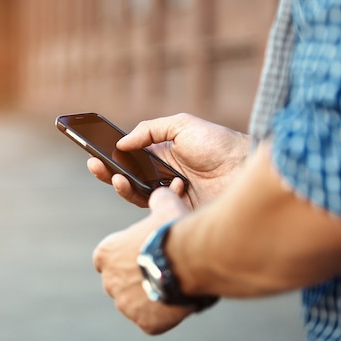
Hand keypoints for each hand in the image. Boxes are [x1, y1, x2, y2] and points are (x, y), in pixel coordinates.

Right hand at [88, 113, 249, 207]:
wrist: (245, 168)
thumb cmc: (218, 144)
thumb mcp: (182, 126)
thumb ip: (149, 130)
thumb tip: (121, 143)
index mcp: (162, 156)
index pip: (129, 159)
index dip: (111, 158)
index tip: (95, 154)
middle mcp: (163, 178)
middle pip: (128, 179)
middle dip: (109, 173)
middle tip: (96, 166)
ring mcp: (170, 197)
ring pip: (137, 196)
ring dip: (124, 187)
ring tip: (119, 178)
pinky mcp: (179, 214)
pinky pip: (157, 211)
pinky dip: (157, 198)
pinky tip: (172, 186)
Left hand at [92, 187, 193, 334]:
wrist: (190, 259)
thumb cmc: (174, 230)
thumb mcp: (164, 206)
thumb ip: (157, 200)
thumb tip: (160, 193)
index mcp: (106, 253)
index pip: (107, 258)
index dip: (124, 256)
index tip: (141, 253)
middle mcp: (109, 281)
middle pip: (119, 282)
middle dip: (135, 278)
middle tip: (160, 270)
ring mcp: (126, 305)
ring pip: (135, 303)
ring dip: (148, 296)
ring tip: (171, 284)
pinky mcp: (144, 323)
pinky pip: (151, 320)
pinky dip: (162, 314)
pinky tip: (176, 301)